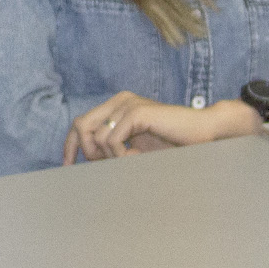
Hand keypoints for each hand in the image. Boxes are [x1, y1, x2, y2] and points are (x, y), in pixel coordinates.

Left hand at [64, 92, 232, 162]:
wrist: (201, 134)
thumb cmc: (171, 143)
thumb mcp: (135, 147)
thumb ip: (112, 149)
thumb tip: (85, 161)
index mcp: (116, 107)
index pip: (80, 123)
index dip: (70, 145)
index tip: (67, 166)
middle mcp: (118, 101)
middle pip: (80, 125)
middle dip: (87, 151)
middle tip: (107, 164)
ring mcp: (127, 104)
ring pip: (97, 138)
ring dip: (111, 157)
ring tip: (132, 159)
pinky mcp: (136, 112)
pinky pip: (113, 141)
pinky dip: (121, 155)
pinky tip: (138, 156)